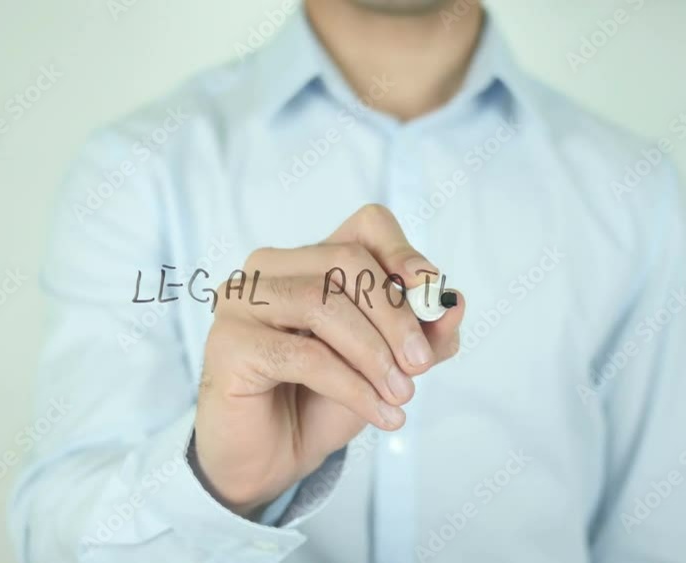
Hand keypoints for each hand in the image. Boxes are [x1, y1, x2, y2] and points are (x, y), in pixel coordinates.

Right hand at [193, 204, 464, 517]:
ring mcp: (242, 301)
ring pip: (323, 304)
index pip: (365, 226)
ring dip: (374, 354)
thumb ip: (423, 336)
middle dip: (395, 314)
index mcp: (310, 260)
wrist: (271, 459)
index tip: (430, 294)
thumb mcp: (387, 365)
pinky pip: (304, 355)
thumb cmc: (322, 401)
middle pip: (346, 261)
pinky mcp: (229, 343)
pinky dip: (352, 386)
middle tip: (420, 364)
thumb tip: (456, 304)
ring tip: (400, 395)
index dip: (403, 252)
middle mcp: (270, 268)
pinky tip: (379, 413)